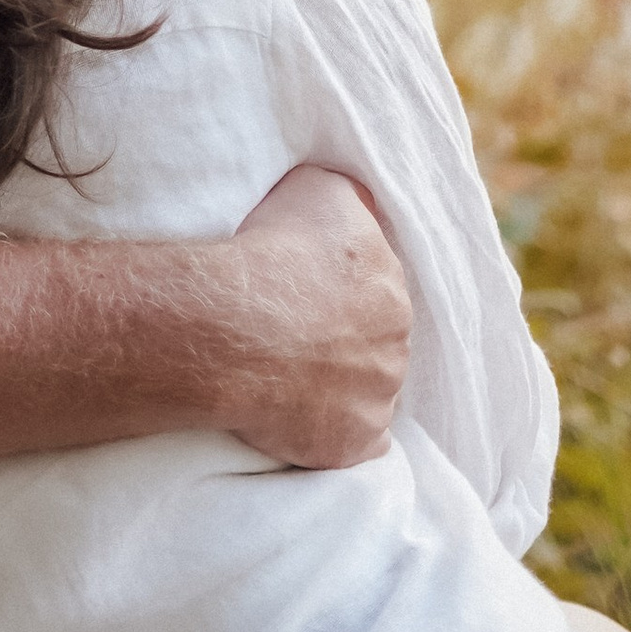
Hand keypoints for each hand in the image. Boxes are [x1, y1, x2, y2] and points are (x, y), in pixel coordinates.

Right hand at [218, 163, 409, 466]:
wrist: (234, 323)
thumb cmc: (269, 249)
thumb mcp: (319, 188)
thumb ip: (354, 201)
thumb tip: (368, 210)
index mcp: (391, 284)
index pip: (375, 290)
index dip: (338, 293)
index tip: (304, 295)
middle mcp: (396, 342)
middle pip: (376, 342)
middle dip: (345, 341)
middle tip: (295, 338)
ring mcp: (379, 397)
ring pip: (368, 390)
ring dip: (341, 385)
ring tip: (289, 376)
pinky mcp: (355, 443)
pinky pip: (356, 441)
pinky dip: (334, 432)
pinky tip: (303, 417)